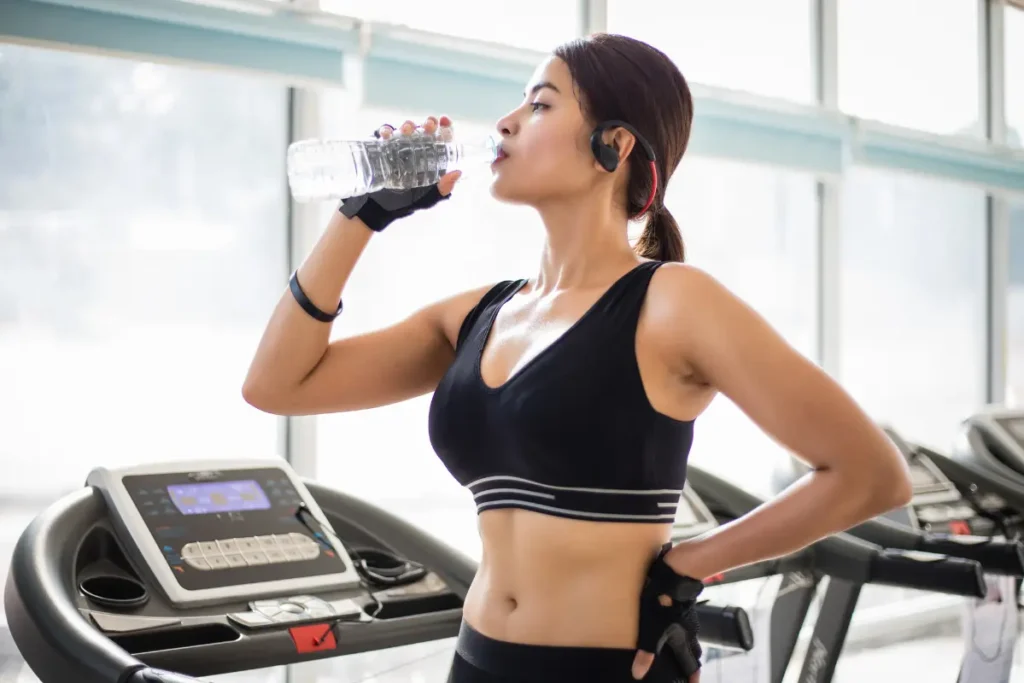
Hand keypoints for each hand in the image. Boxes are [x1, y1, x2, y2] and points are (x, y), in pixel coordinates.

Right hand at [377, 115, 461, 194]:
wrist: (381, 208)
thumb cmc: (407, 202)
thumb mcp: (429, 198)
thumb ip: (443, 188)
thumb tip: (458, 173)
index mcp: (431, 157)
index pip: (441, 137)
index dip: (445, 127)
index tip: (445, 121)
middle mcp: (417, 148)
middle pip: (425, 130)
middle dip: (428, 123)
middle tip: (428, 126)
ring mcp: (399, 146)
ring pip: (406, 129)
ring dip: (408, 125)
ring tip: (407, 130)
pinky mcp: (383, 147)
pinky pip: (384, 135)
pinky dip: (385, 131)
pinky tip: (386, 134)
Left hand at [632, 543, 703, 680]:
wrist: (675, 572)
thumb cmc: (662, 602)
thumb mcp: (651, 630)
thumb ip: (647, 653)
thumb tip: (638, 674)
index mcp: (682, 639)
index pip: (691, 663)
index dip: (692, 675)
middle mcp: (689, 629)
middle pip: (694, 650)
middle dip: (692, 660)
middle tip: (690, 668)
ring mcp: (688, 614)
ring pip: (690, 633)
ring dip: (687, 642)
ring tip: (680, 645)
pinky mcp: (683, 601)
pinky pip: (685, 618)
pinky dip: (682, 625)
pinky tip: (673, 619)